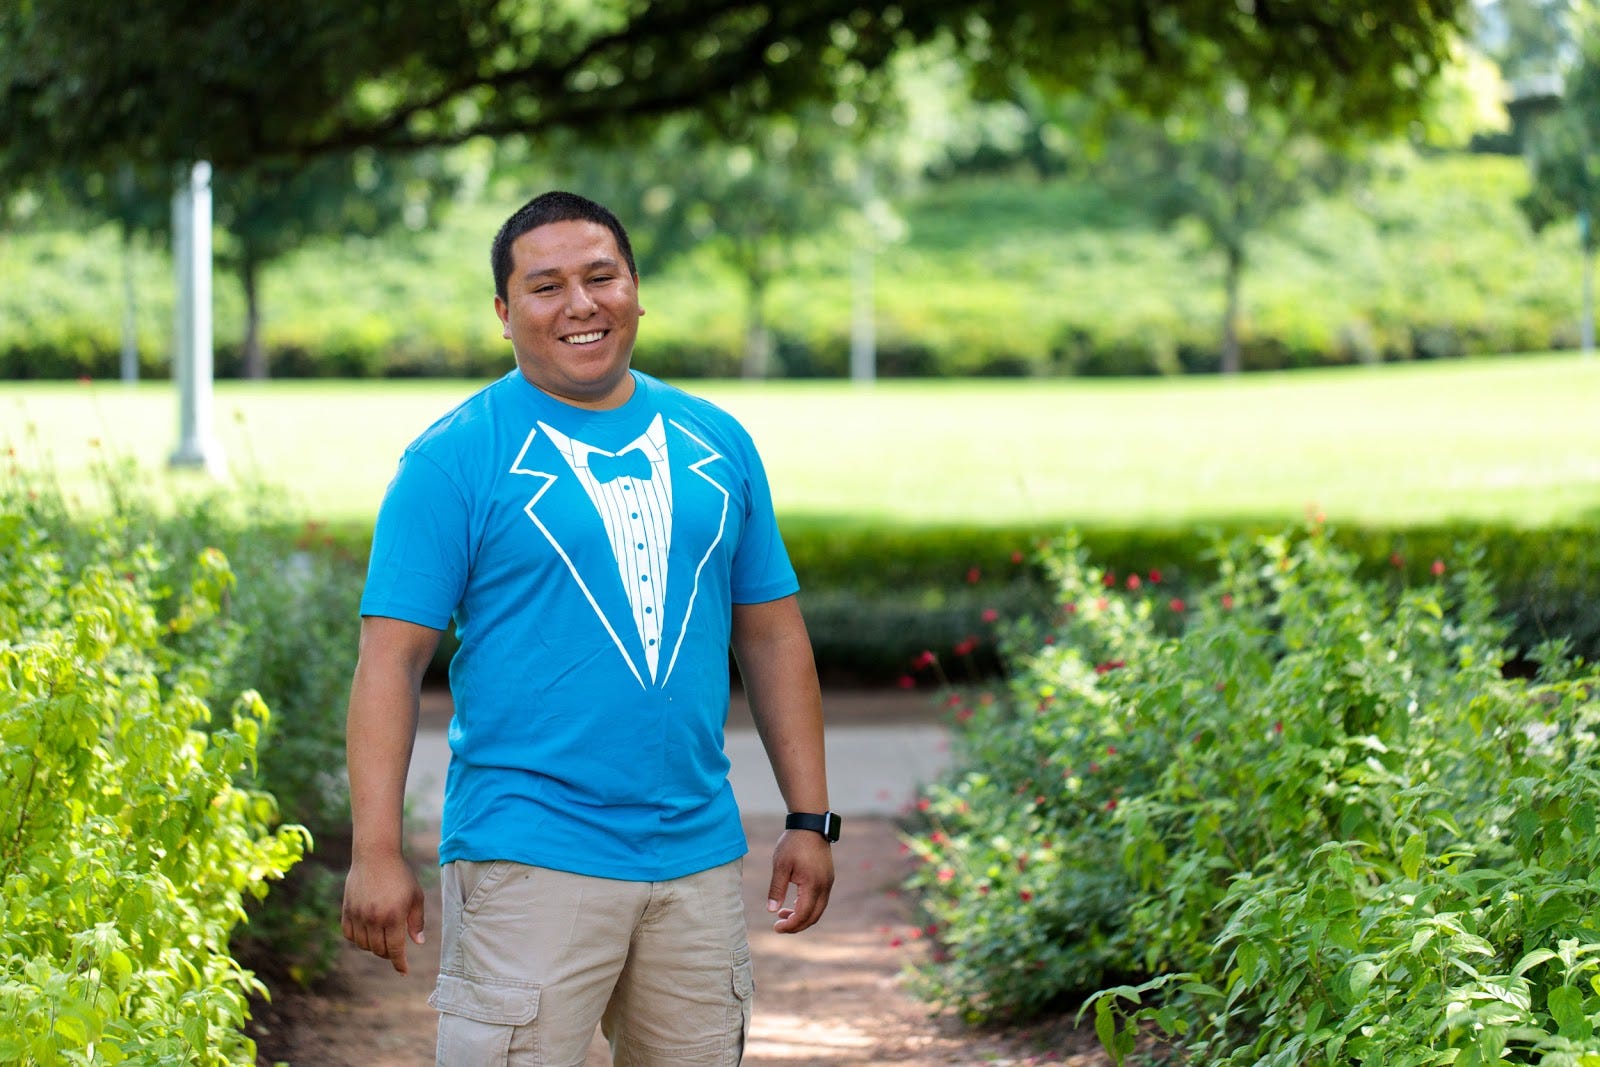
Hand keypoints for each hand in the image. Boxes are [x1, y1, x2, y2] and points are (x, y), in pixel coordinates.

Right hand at [342, 849, 425, 973]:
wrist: (375, 856)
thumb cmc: (400, 875)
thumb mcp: (416, 896)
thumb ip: (416, 921)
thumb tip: (417, 942)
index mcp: (393, 916)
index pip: (395, 949)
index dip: (399, 963)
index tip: (403, 971)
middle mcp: (374, 918)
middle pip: (379, 949)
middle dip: (389, 954)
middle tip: (395, 949)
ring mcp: (358, 915)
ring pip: (364, 945)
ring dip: (374, 947)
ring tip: (382, 939)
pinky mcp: (346, 910)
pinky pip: (349, 935)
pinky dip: (358, 939)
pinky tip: (367, 933)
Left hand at [765, 829, 834, 933]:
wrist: (810, 824)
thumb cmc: (793, 843)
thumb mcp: (780, 865)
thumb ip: (776, 889)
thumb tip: (771, 910)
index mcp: (813, 884)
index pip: (803, 914)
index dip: (790, 925)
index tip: (776, 927)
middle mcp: (824, 886)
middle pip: (813, 916)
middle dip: (796, 925)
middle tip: (778, 926)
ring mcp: (828, 882)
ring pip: (818, 909)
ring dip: (802, 916)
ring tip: (782, 914)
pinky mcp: (827, 878)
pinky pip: (820, 900)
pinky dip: (808, 907)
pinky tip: (793, 903)